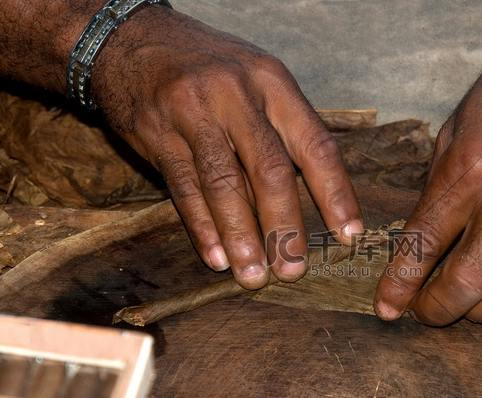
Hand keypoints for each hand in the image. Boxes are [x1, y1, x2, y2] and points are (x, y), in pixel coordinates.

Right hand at [91, 7, 362, 288]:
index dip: (335, 194)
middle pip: (270, 170)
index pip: (315, 145)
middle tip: (293, 269)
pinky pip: (184, 188)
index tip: (348, 235)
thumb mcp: (255, 80)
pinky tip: (216, 257)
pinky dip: (202, 227)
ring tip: (254, 275)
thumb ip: (282, 130)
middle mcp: (235, 95)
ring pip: (223, 185)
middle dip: (284, 227)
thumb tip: (315, 198)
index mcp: (272, 82)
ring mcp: (192, 112)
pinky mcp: (156, 132)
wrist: (133, 39)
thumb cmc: (209, 68)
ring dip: (241, 237)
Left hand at [374, 2, 481, 324]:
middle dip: (439, 310)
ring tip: (472, 307)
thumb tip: (425, 227)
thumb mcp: (458, 124)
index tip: (387, 308)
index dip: (399, 285)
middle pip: (467, 281)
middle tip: (427, 314)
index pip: (423, 244)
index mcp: (467, 171)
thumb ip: (441, 179)